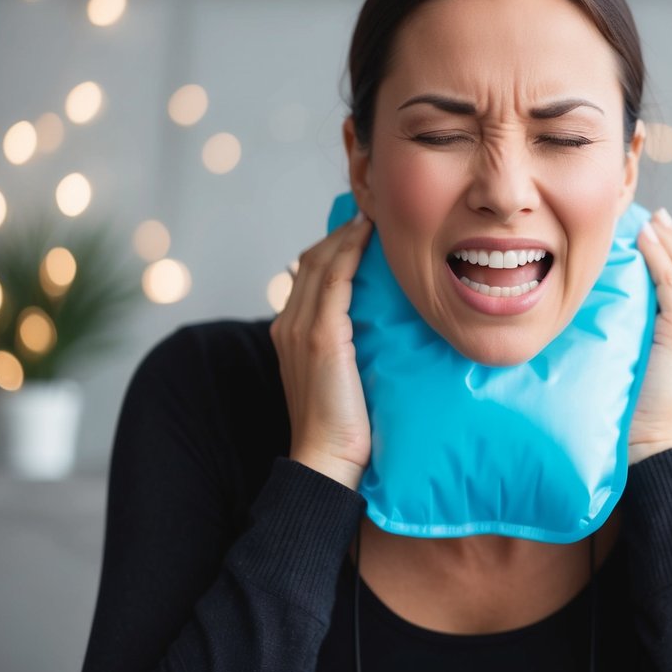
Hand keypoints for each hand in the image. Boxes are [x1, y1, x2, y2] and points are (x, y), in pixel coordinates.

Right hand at [269, 211, 373, 489]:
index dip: (337, 245)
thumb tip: (383, 326)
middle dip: (343, 231)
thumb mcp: (346, 376)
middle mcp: (288, 323)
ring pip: (321, 261)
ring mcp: (300, 328)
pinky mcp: (320, 337)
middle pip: (313, 258)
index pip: (310, 272)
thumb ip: (353, 346)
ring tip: (376, 214)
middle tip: (377, 209)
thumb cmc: (346, 427)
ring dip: (348, 233)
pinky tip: (369, 236)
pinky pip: (333, 280)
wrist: (327, 462)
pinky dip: (349, 252)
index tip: (368, 226)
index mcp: (290, 331)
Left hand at [628, 208, 671, 465]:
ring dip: (664, 240)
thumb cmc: (637, 414)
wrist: (654, 447)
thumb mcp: (637, 365)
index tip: (652, 229)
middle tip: (650, 214)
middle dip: (670, 237)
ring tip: (644, 219)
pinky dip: (658, 256)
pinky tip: (642, 239)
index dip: (670, 252)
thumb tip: (601, 313)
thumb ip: (632, 337)